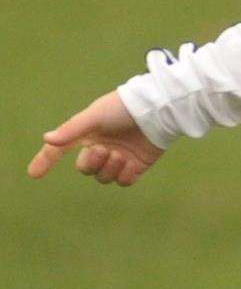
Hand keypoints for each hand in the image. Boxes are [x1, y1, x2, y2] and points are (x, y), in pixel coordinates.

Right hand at [27, 90, 164, 185]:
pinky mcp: (137, 165)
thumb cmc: (125, 107)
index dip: (46, 160)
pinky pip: (124, 181)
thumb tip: (47, 139)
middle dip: (91, 162)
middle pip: (85, 168)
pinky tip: (131, 163)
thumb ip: (72, 130)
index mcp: (88, 134)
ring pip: (103, 177)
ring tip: (121, 155)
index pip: (61, 150)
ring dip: (109, 169)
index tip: (33, 174)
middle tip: (104, 150)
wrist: (159, 110)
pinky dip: (125, 175)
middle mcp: (102, 147)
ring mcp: (119, 158)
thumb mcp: (96, 115)